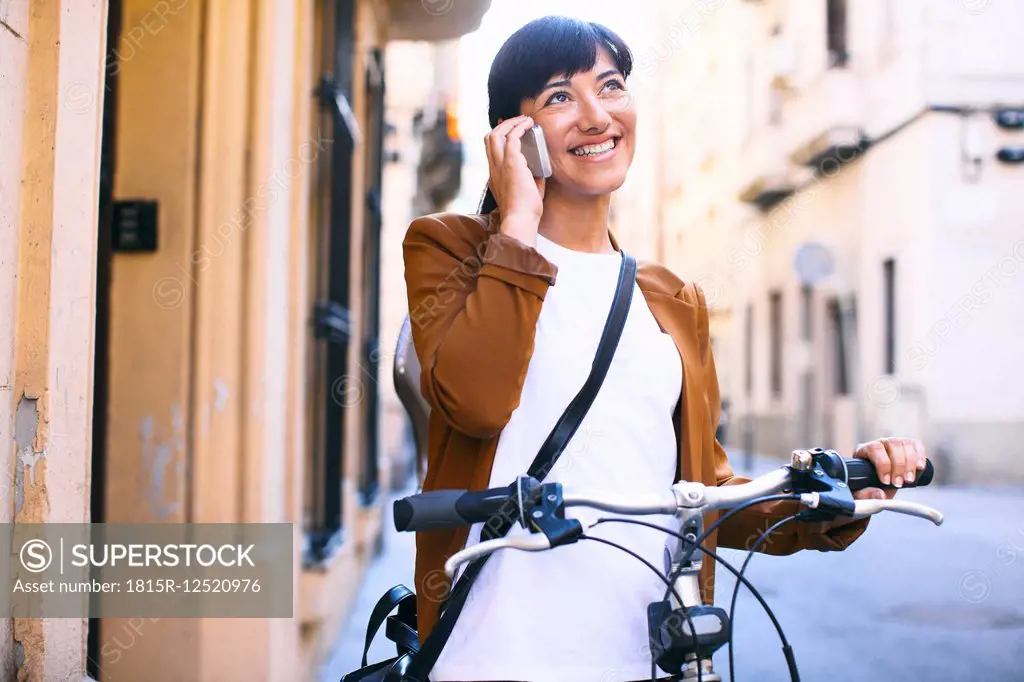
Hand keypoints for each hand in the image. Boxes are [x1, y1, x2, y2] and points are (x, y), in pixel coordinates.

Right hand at [484, 115, 545, 242]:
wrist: (520, 220)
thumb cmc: (525, 213)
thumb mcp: (527, 194)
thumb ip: (531, 182)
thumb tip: (540, 173)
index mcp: (495, 177)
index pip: (491, 151)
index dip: (500, 139)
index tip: (512, 132)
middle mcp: (494, 169)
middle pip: (489, 138)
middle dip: (503, 126)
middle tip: (519, 123)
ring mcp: (499, 165)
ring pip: (495, 134)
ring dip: (510, 123)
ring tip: (524, 120)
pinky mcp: (510, 162)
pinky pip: (512, 137)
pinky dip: (520, 127)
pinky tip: (529, 124)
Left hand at [825, 437, 926, 530]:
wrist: (877, 486)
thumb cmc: (867, 487)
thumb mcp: (862, 493)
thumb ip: (865, 495)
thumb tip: (879, 494)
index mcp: (863, 450)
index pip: (874, 448)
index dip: (883, 464)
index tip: (886, 481)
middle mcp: (879, 443)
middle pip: (892, 444)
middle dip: (898, 466)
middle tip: (899, 484)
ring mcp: (894, 443)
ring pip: (904, 444)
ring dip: (910, 463)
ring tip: (909, 479)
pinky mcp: (908, 446)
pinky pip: (916, 445)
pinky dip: (920, 455)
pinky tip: (920, 467)